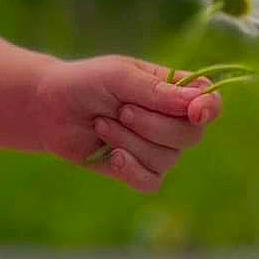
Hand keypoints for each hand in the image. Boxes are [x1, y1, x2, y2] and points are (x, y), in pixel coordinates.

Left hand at [34, 55, 221, 190]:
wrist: (49, 109)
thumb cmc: (85, 83)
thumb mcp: (118, 77)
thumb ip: (157, 91)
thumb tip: (198, 102)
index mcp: (173, 91)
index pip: (209, 103)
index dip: (208, 109)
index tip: (195, 113)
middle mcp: (171, 121)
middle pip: (190, 135)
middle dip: (152, 125)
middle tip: (120, 110)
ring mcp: (157, 148)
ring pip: (167, 159)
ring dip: (129, 142)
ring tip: (102, 124)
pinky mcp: (138, 171)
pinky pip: (151, 181)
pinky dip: (130, 169)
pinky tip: (112, 157)